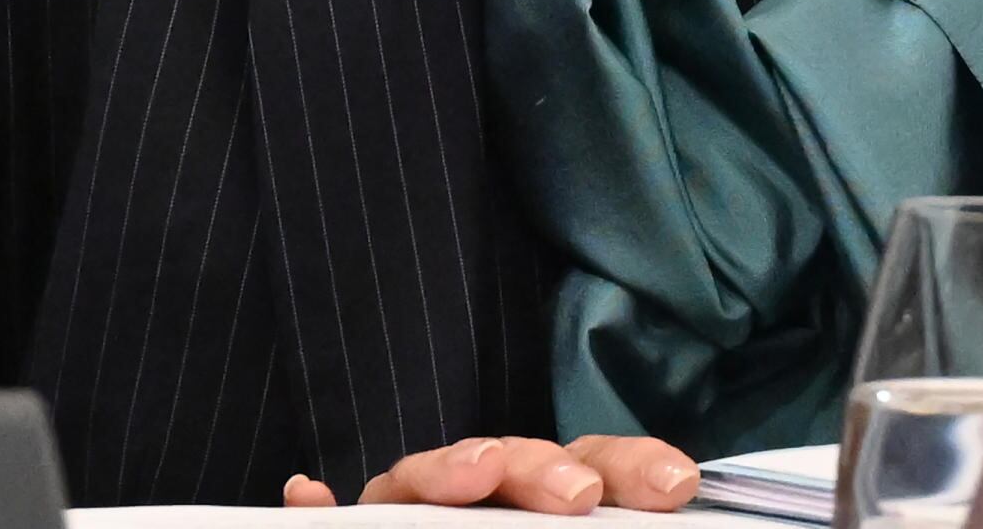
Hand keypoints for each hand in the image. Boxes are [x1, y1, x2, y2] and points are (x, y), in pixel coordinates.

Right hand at [282, 433, 699, 511]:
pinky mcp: (361, 527)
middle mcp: (482, 497)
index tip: (675, 485)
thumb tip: (670, 492)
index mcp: (546, 504)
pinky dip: (317, 511)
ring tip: (475, 472)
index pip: (590, 467)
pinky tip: (307, 497)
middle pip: (512, 460)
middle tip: (579, 493)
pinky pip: (336, 519)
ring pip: (427, 477)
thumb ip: (597, 527)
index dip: (631, 466)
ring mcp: (416, 510)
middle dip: (543, 467)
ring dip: (449, 469)